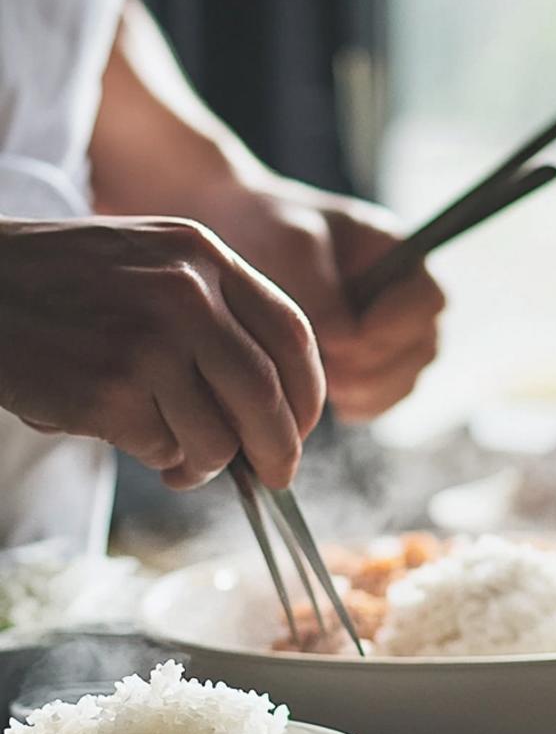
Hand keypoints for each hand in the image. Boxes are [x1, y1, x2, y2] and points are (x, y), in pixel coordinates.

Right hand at [0, 217, 324, 488]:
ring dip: (205, 464)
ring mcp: (149, 342)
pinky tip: (127, 433)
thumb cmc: (68, 285)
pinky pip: (163, 448)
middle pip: (267, 398)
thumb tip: (280, 410)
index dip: (309, 394)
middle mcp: (185, 294)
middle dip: (280, 451)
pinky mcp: (111, 390)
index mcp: (203, 257)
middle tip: (275, 476)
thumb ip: (217, 315)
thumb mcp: (153, 264)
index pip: (293, 336)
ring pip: (218, 438)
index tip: (302, 427)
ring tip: (178, 457)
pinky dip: (154, 455)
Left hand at [190, 175, 444, 420]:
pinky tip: (329, 400)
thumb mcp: (292, 246)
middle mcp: (403, 295)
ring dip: (370, 391)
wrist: (239, 235)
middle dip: (376, 368)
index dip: (392, 329)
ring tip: (324, 387)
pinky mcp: (370, 362)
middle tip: (328, 372)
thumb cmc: (267, 227)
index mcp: (397, 254)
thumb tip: (344, 342)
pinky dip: (362, 405)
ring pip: (407, 378)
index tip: (338, 342)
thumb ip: (321, 290)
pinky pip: (384, 396)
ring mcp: (392, 332)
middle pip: (423, 347)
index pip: (428, 301)